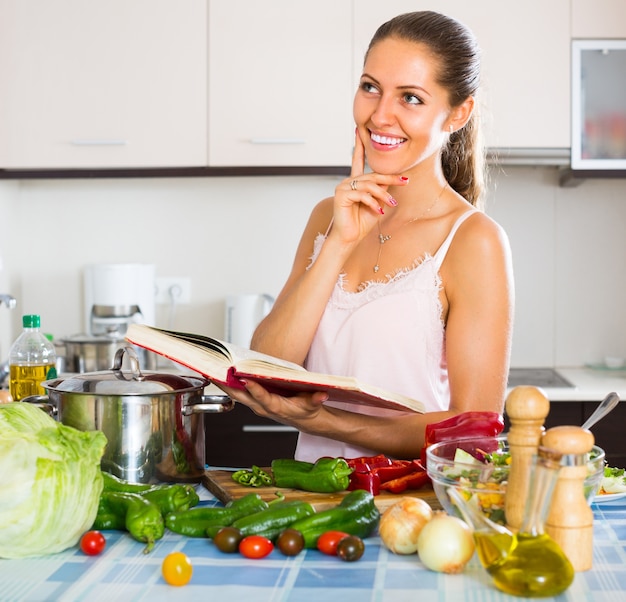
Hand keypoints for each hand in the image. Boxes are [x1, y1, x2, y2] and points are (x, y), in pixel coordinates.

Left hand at [218, 380, 328, 428]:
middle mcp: (261, 407)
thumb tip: (322, 394)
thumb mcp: (313, 404)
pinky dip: (226, 383)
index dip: (254, 390)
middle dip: (226, 385)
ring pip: (234, 394)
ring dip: (222, 383)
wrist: (303, 419)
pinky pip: (236, 391)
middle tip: (214, 372)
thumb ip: (316, 399)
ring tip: (210, 369)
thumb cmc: (306, 410)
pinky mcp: (252, 400)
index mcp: (275, 407)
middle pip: (240, 396)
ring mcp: (255, 404)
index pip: (262, 398)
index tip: (245, 379)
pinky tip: (219, 372)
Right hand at [331, 129, 407, 244]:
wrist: (350, 238)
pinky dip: (372, 203)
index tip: (358, 130)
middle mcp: (348, 182)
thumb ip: (382, 189)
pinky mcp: (341, 195)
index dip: (359, 145)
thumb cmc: (362, 222)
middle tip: (405, 181)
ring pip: (369, 185)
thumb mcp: (377, 202)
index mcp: (355, 181)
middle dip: (390, 178)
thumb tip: (392, 179)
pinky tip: (378, 211)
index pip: (357, 160)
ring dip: (383, 195)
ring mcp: (343, 187)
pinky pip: (362, 194)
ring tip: (391, 204)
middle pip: (373, 175)